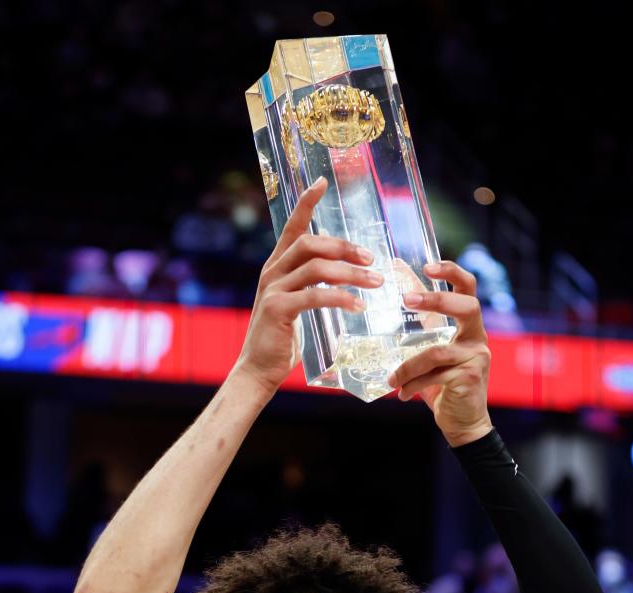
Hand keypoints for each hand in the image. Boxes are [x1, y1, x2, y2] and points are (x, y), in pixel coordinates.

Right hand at [232, 177, 382, 401]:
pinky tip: (358, 306)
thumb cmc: (280, 341)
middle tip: (372, 258)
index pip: (292, 226)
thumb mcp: (295, 306)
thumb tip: (340, 275)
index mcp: (276, 267)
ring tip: (375, 282)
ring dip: (350, 273)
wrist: (257, 371)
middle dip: (344, 247)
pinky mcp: (277, 309)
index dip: (306, 203)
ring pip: (317, 268)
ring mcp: (272, 289)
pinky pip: (315, 296)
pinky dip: (340, 298)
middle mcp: (272, 272)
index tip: (321, 182)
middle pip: (311, 243)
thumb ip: (310, 287)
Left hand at [387, 261, 492, 446]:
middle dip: (436, 300)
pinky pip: (433, 375)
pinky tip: (403, 394)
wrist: (462, 424)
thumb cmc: (443, 385)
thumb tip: (398, 296)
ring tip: (392, 379)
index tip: (427, 265)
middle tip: (405, 299)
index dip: (452, 272)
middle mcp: (478, 337)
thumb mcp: (430, 351)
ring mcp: (476, 357)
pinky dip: (413, 384)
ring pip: (436, 351)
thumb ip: (421, 327)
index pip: (468, 288)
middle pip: (467, 306)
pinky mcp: (469, 378)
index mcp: (469, 326)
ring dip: (408, 366)